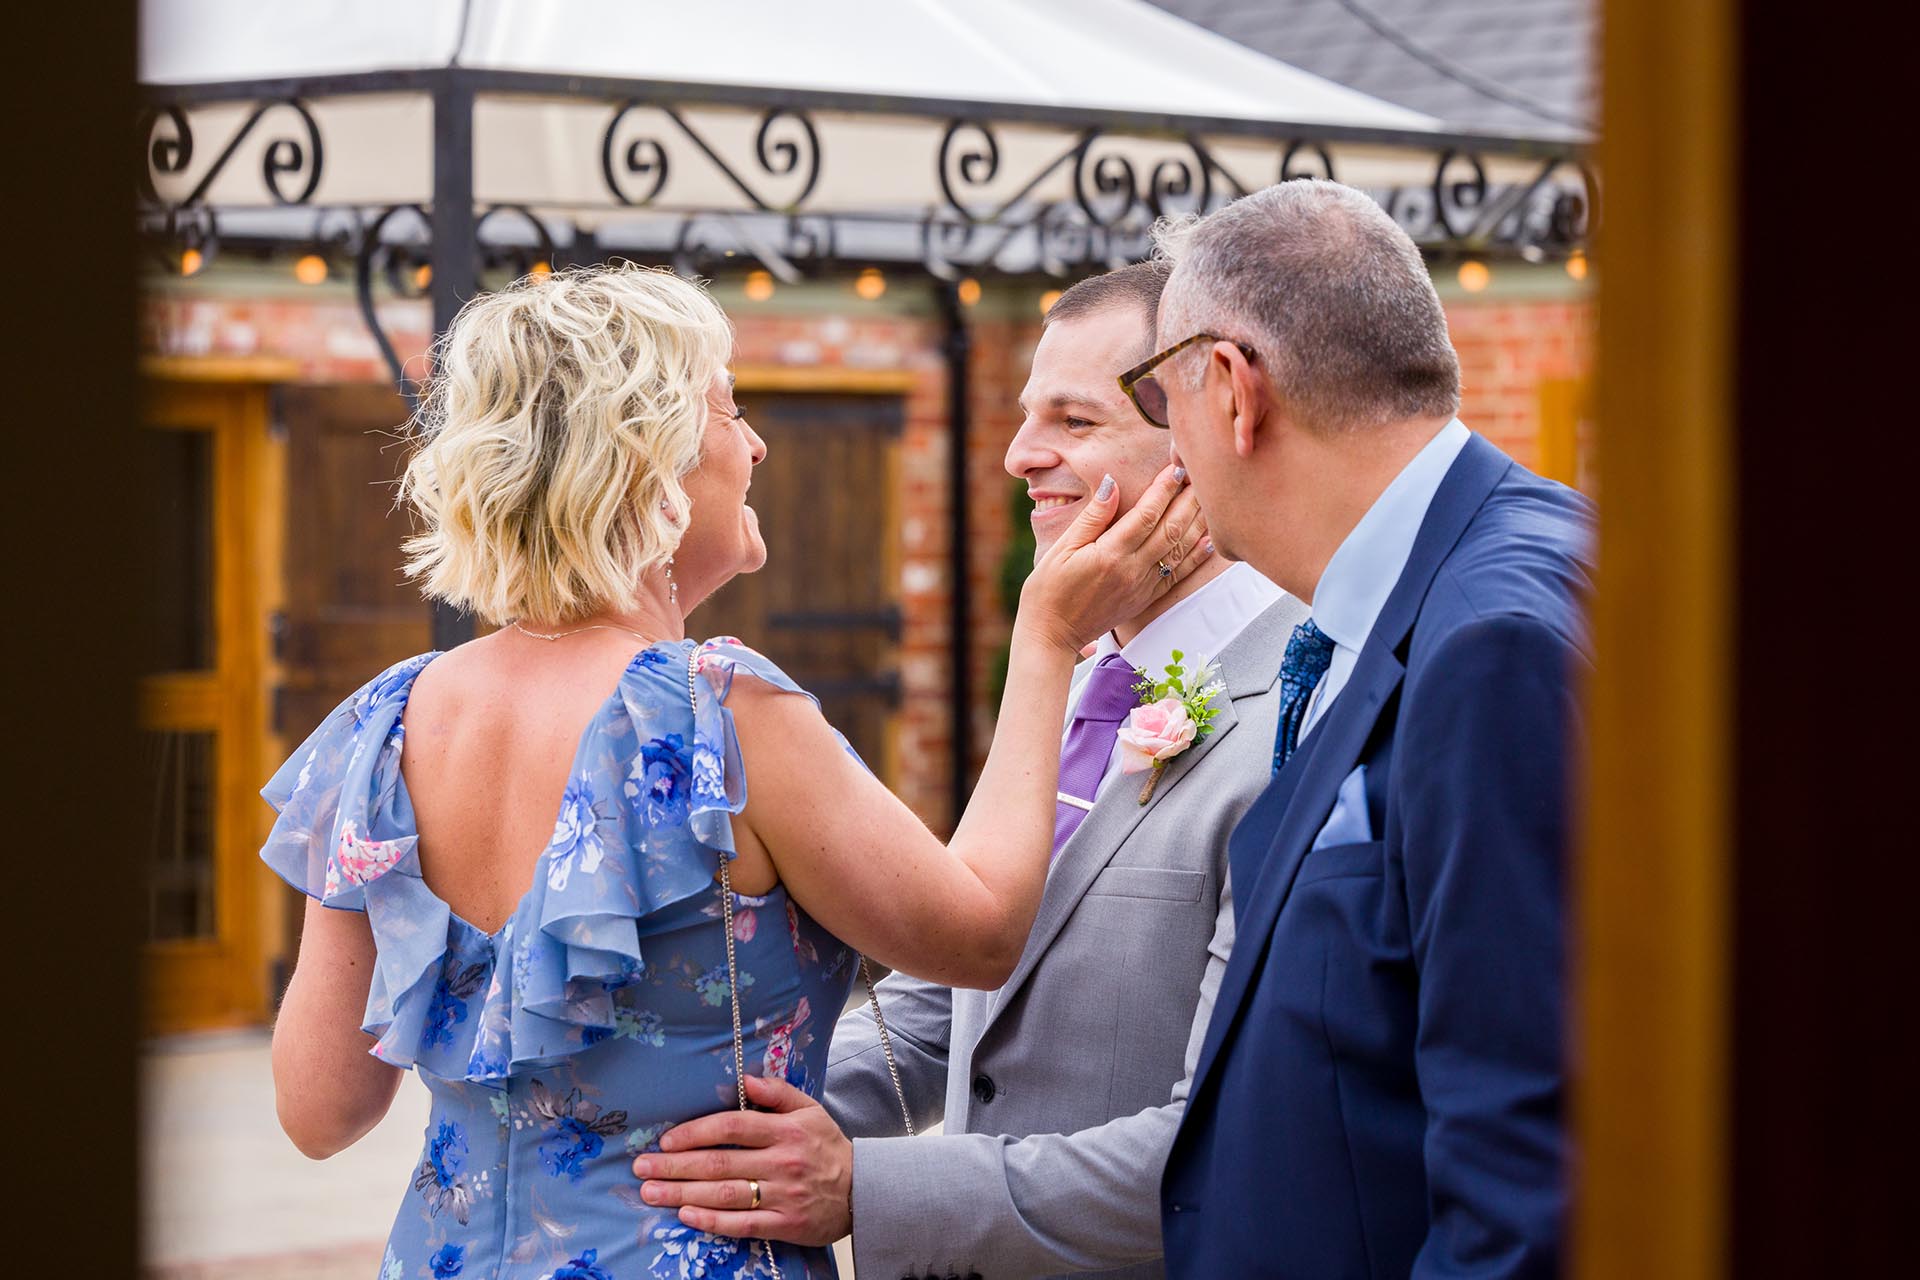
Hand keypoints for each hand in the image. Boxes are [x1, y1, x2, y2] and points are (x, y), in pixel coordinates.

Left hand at [630, 1074, 852, 1245]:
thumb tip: (745, 1079)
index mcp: (785, 1130)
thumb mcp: (810, 1109)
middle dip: (675, 1165)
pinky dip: (712, 1221)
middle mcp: (782, 1162)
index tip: (666, 1139)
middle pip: (720, 1162)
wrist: (863, 1191)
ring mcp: (783, 1195)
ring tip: (651, 1192)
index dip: (696, 1132)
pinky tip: (686, 1216)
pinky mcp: (786, 1225)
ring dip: (683, 1193)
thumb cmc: (829, 1147)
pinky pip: (743, 1224)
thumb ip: (778, 1092)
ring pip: (725, 1194)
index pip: (733, 1126)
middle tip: (641, 1167)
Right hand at [1016, 464, 1211, 652]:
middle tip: (1200, 476)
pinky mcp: (1145, 600)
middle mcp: (1132, 570)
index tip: (1176, 468)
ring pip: (1179, 551)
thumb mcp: (1062, 547)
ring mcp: (1142, 587)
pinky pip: (1177, 576)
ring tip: (1208, 499)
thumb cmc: (1049, 588)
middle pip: (1170, 530)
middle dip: (1187, 501)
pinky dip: (1195, 557)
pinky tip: (1208, 540)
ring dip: (1197, 523)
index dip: (1164, 489)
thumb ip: (1093, 517)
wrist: (1051, 633)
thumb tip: (1113, 484)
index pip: (1146, 514)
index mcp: (1110, 554)